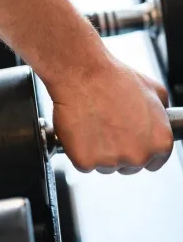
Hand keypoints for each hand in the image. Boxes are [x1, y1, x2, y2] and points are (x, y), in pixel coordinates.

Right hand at [49, 54, 172, 173]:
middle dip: (118, 151)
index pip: (154, 162)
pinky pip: (83, 164)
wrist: (83, 74)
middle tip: (107, 127)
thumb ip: (161, 115)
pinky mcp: (85, 162)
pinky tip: (80, 130)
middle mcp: (138, 155)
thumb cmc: (114, 79)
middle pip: (128, 167)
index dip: (139, 149)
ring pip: (104, 166)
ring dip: (98, 151)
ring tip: (93, 124)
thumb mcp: (154, 90)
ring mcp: (111, 161)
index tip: (128, 140)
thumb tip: (161, 121)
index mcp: (159, 141)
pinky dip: (79, 150)